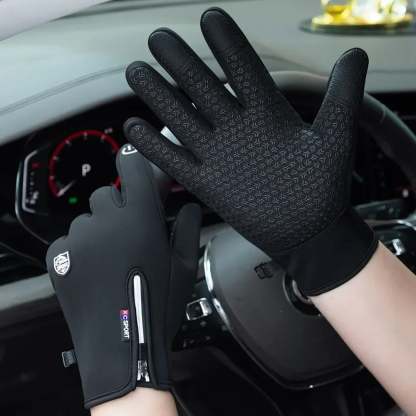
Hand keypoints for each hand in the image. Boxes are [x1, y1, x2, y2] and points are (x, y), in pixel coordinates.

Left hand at [46, 146, 200, 407]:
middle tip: (131, 232)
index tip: (137, 164)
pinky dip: (80, 249)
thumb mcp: (185, 266)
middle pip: (107, 193)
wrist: (121, 348)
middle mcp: (105, 221)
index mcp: (140, 217)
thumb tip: (190, 205)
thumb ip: (189, 228)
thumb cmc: (159, 305)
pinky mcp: (57, 258)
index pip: (132, 167)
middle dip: (120, 206)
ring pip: (87, 218)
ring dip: (100, 229)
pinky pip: (68, 240)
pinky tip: (94, 271)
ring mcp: (77, 240)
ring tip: (112, 258)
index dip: (135, 162)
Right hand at [124, 8, 376, 295]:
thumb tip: (355, 53)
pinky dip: (154, 146)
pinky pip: (175, 161)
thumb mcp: (336, 138)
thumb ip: (342, 94)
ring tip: (137, 71)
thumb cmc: (323, 187)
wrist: (306, 230)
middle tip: (159, 38)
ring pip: (183, 120)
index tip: (209, 17)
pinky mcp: (207, 184)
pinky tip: (135, 126)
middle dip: (181, 63)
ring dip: (159, 97)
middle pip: (203, 89)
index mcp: (267, 114)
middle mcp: (238, 130)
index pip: (243, 70)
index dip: (227, 45)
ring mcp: (219, 156)